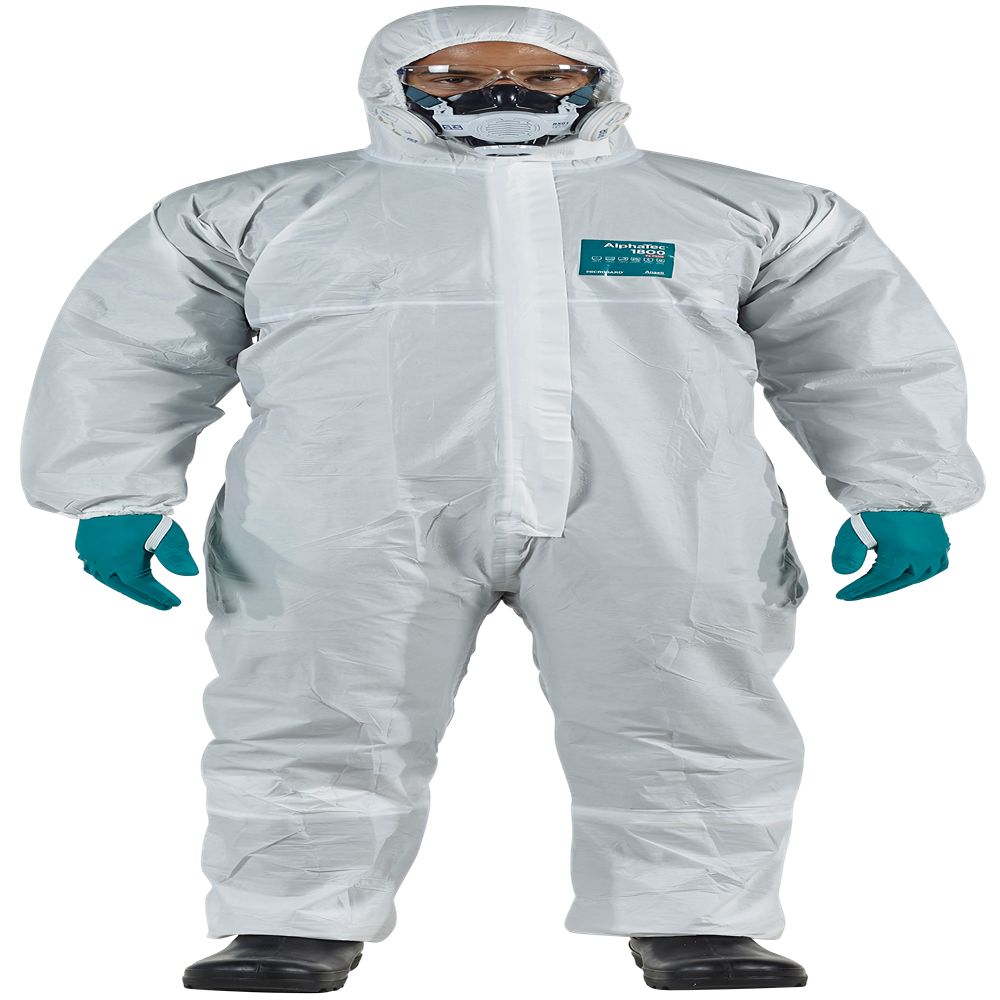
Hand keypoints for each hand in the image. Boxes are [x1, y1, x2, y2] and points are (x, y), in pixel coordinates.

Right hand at [75, 513, 198, 609]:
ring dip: (125, 588)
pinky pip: (94, 568)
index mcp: (122, 564)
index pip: (146, 588)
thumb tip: (191, 574)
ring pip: (108, 580)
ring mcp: (89, 556)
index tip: (175, 603)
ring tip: (141, 592)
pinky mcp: (82, 545)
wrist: (109, 490)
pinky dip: (107, 575)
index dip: (161, 596)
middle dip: (146, 598)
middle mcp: (103, 565)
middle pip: (127, 588)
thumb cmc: (139, 511)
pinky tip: (114, 575)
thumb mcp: (165, 532)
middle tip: (163, 605)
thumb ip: (177, 556)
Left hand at [832, 510, 949, 600]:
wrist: (905, 489)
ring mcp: (936, 552)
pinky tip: (906, 575)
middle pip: (895, 582)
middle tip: (853, 595)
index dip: (859, 589)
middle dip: (872, 590)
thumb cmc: (879, 508)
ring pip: (915, 578)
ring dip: (895, 584)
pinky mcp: (943, 545)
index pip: (877, 580)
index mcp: (902, 553)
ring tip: (876, 586)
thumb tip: (843, 573)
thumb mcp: (855, 528)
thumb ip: (847, 552)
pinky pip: (934, 568)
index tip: (841, 596)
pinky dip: (919, 575)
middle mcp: (923, 556)